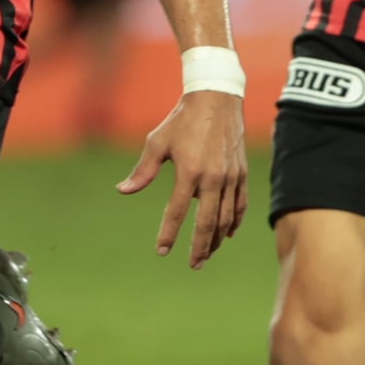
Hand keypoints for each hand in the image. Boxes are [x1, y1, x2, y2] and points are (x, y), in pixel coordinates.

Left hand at [116, 89, 248, 266]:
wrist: (216, 99)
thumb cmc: (181, 121)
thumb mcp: (157, 142)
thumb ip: (143, 170)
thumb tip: (122, 190)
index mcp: (189, 171)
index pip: (176, 211)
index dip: (169, 234)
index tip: (162, 251)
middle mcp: (213, 177)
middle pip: (208, 223)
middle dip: (200, 247)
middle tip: (193, 264)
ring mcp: (231, 177)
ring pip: (226, 218)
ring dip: (217, 239)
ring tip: (207, 254)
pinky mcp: (241, 174)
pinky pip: (240, 205)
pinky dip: (234, 222)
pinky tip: (227, 233)